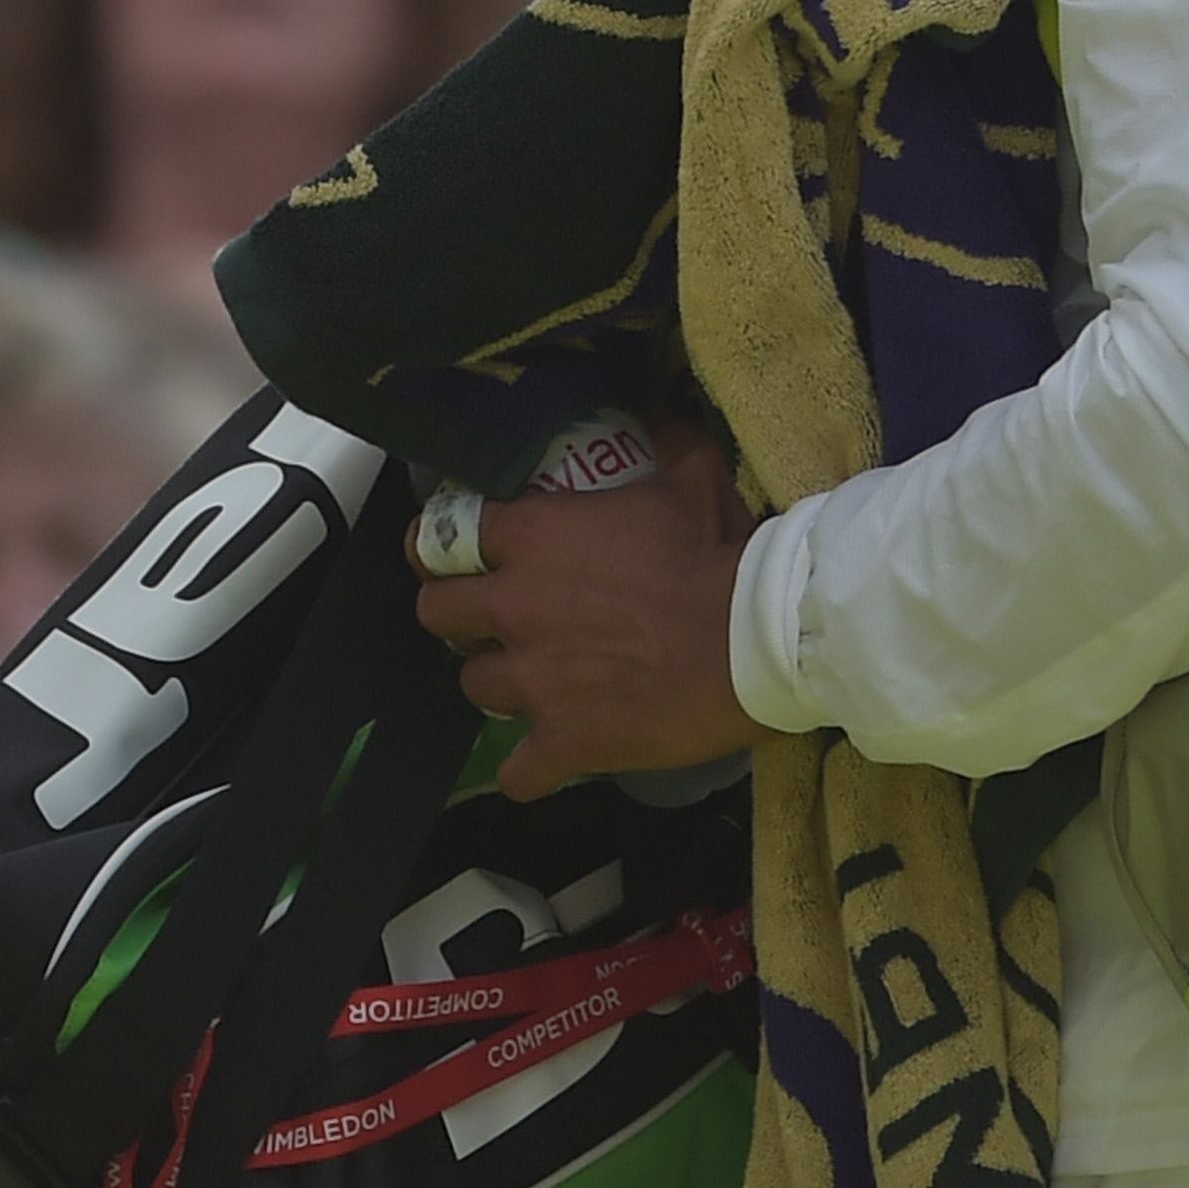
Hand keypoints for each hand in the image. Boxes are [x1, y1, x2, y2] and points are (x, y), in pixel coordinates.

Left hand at [410, 422, 763, 796]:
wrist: (752, 640)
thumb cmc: (717, 557)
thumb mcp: (691, 478)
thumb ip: (666, 443)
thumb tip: (666, 415)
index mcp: (532, 537)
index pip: (447, 536)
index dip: (450, 548)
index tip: (462, 555)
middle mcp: (514, 606)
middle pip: (436, 613)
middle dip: (455, 617)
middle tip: (487, 620)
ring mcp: (532, 681)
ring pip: (472, 687)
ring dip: (497, 684)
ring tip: (532, 683)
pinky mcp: (561, 741)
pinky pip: (517, 771)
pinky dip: (528, 769)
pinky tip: (543, 761)